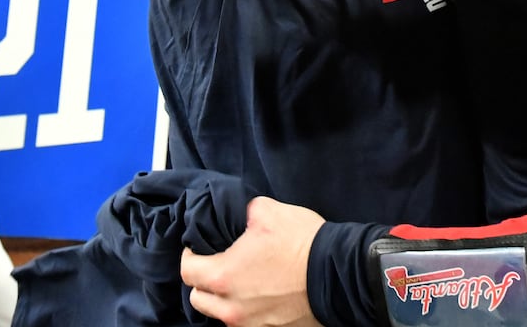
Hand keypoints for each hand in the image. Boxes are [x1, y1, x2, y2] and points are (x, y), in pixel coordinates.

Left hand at [182, 196, 324, 326]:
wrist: (338, 273)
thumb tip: (239, 217)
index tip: (199, 247)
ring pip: (220, 315)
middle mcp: (230, 308)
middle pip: (198, 299)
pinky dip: (246, 311)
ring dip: (224, 300)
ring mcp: (249, 324)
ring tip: (241, 282)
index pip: (187, 271)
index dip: (190, 255)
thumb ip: (242, 213)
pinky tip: (260, 295)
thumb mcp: (266, 212)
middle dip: (204, 280)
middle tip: (218, 264)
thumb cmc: (302, 242)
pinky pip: (245, 323)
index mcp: (223, 276)